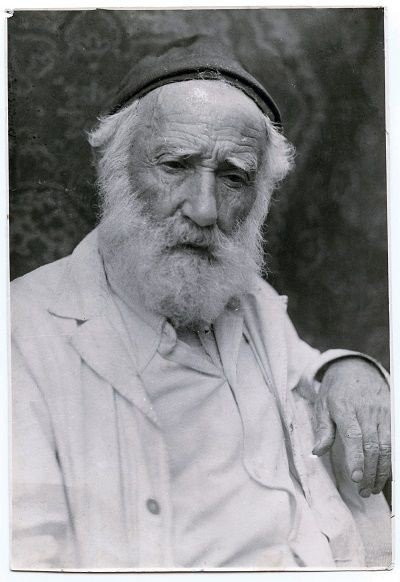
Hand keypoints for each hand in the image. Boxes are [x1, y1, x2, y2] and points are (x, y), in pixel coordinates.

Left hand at [312, 357, 390, 496]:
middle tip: (363, 491)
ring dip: (383, 470)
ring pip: (388, 446)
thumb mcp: (322, 404)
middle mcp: (367, 410)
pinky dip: (393, 459)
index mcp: (345, 407)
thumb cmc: (336, 390)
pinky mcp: (392, 414)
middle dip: (370, 472)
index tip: (356, 478)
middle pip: (372, 446)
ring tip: (373, 487)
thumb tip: (316, 451)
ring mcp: (382, 413)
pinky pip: (396, 440)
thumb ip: (322, 429)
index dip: (356, 458)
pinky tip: (388, 473)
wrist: (356, 369)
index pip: (354, 436)